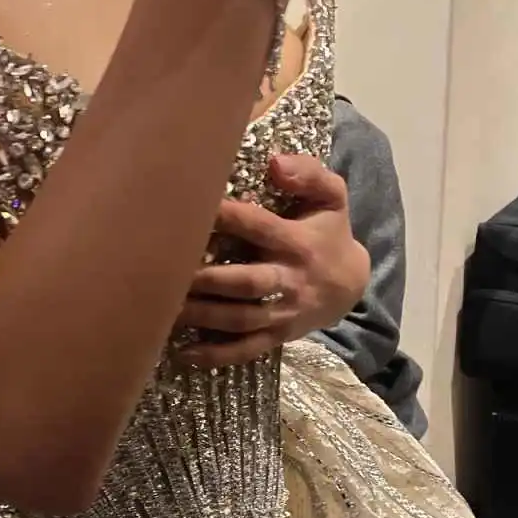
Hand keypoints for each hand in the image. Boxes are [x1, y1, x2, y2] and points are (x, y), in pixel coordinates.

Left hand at [176, 154, 369, 366]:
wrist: (351, 284)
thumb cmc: (328, 232)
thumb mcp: (332, 197)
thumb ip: (309, 174)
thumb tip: (275, 163)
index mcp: (297, 242)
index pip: (257, 226)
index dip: (225, 217)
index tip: (190, 209)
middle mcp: (288, 280)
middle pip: (244, 282)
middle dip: (207, 279)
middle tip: (167, 273)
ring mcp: (282, 313)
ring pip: (240, 319)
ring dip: (203, 316)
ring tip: (166, 309)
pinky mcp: (276, 336)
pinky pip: (246, 350)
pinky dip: (216, 355)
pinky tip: (183, 353)